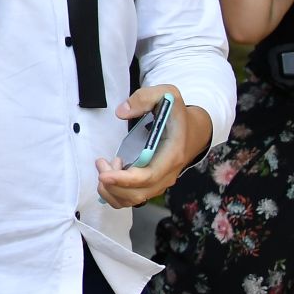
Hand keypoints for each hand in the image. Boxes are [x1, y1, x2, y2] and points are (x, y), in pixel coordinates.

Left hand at [96, 85, 210, 207]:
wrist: (193, 129)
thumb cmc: (176, 112)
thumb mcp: (166, 94)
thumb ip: (144, 98)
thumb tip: (122, 112)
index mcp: (172, 154)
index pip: (148, 177)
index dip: (124, 180)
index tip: (103, 175)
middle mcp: (168, 174)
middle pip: (137, 193)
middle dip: (112, 184)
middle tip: (100, 162)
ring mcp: (160, 181)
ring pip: (133, 199)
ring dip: (111, 189)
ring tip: (106, 165)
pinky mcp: (152, 183)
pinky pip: (131, 197)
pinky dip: (116, 190)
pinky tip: (113, 171)